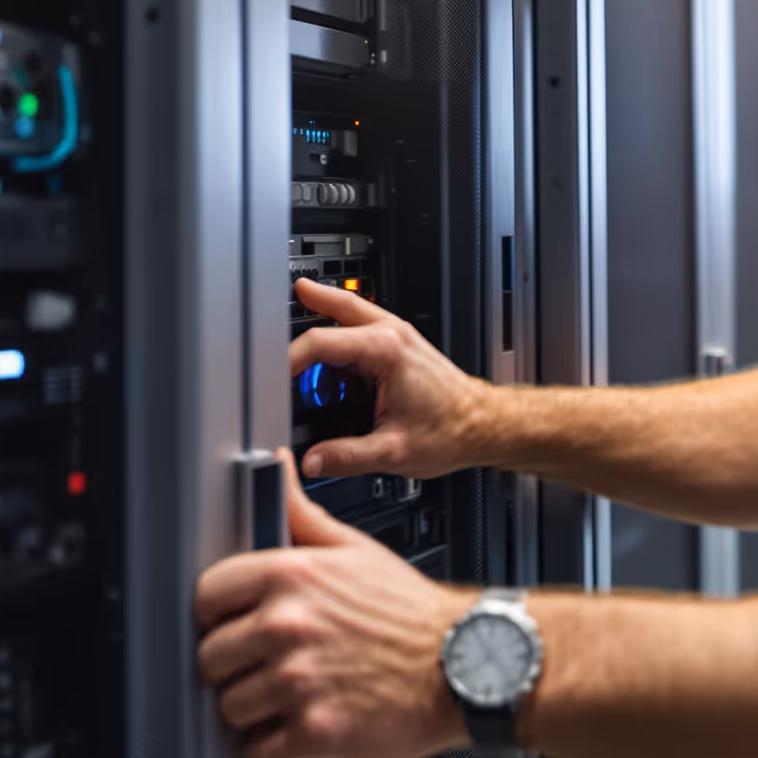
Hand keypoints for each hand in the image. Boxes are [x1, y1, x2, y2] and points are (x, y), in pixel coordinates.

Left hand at [195, 450, 471, 757]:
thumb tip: (277, 467)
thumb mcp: (355, 549)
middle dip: (234, 669)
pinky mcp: (315, 731)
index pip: (205, 597)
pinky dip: (274, 753)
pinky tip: (296, 733)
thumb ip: (303, 514)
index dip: (219, 617)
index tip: (235, 627)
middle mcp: (287, 625)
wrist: (468, 664)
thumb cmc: (410, 612)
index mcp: (290, 575)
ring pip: (230, 708)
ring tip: (287, 701)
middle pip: (210, 658)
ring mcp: (299, 680)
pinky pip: (260, 754)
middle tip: (264, 670)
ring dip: (254, 713)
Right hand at [288, 278, 501, 480]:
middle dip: (306, 305)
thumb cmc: (453, 431)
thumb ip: (346, 457)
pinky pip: (363, 322)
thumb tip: (311, 461)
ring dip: (325, 303)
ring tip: (300, 295)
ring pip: (352, 308)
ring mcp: (398, 336)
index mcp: (385, 351)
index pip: (320, 343)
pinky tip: (330, 324)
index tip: (272, 377)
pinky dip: (342, 320)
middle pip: (337, 307)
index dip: (288, 359)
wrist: (485, 425)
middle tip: (275, 305)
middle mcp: (392, 334)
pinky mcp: (400, 345)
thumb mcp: (392, 452)